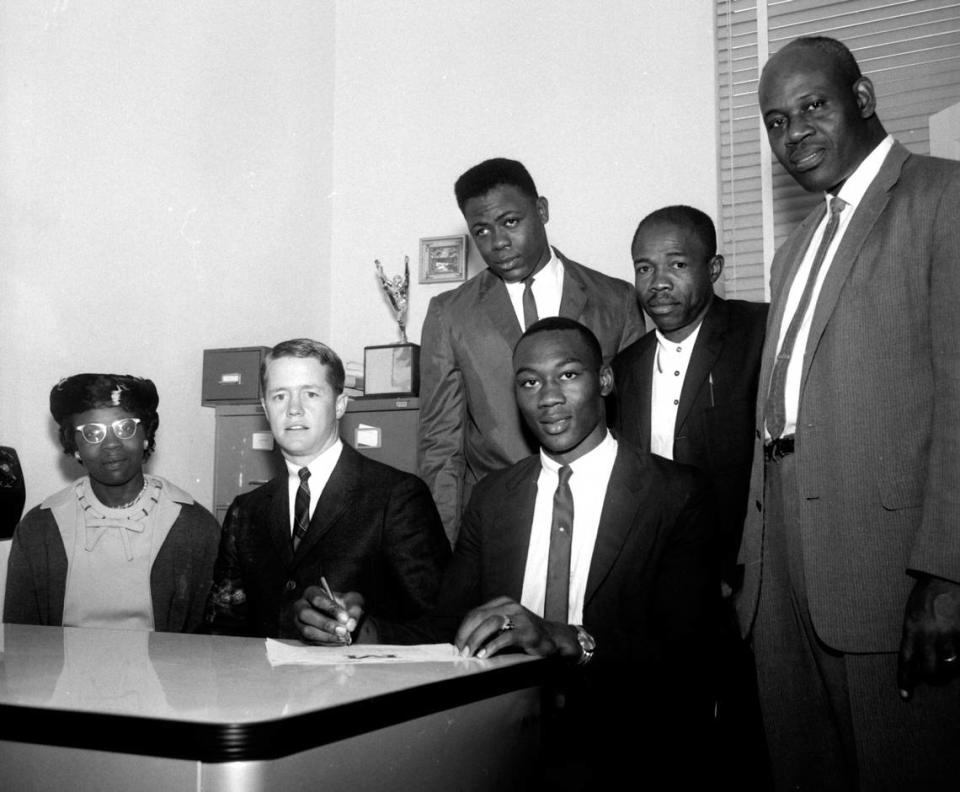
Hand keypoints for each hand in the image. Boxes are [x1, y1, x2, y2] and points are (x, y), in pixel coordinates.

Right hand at [293, 587, 364, 644]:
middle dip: (325, 624)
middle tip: (343, 630)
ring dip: (326, 636)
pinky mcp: (303, 636)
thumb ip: (354, 611)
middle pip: (306, 614)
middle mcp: (301, 606)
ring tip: (343, 637)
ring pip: (307, 630)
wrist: (344, 617)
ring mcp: (299, 622)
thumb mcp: (354, 603)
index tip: (345, 617)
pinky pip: (311, 641)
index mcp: (312, 592)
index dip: (330, 608)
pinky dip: (326, 642)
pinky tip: (340, 641)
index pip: (316, 598)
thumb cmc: (347, 605)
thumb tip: (350, 625)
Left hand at [454, 596, 580, 659]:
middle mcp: (510, 606)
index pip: (475, 613)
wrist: (554, 637)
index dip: (463, 629)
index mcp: (502, 603)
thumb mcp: (506, 626)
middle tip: (461, 651)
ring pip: (490, 624)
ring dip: (476, 640)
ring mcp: (519, 617)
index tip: (457, 644)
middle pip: (479, 616)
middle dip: (466, 635)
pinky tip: (484, 655)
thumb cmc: (527, 633)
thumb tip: (465, 641)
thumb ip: (488, 628)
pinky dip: (491, 647)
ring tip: (470, 653)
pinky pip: (505, 637)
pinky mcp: (527, 631)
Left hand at [897, 574, 959, 699]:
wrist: (944, 576)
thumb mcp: (912, 614)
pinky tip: (958, 657)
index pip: (905, 661)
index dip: (905, 680)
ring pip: (950, 666)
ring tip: (948, 668)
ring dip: (949, 671)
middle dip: (931, 678)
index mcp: (911, 628)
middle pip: (929, 670)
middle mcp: (929, 634)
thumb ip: (913, 635)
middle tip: (934, 679)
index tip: (905, 696)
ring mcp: (949, 634)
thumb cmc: (926, 595)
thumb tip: (917, 658)